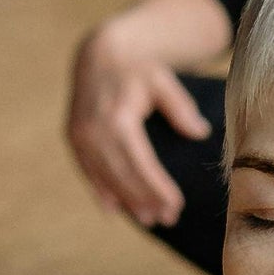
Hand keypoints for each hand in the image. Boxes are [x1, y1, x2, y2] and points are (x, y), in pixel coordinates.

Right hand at [66, 22, 206, 226]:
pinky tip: (114, 209)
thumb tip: (200, 132)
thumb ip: (180, 107)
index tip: (175, 205)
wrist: (99, 54)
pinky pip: (87, 171)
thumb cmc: (137, 70)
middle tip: (167, 219)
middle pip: (122, 175)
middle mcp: (94, 130)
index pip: (140, 163)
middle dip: (145, 200)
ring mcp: (80, 136)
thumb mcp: (163, 81)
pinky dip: (100, 191)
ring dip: (126, 201)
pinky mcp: (73, 138)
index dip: (157, 187)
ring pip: (105, 177)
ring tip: (148, 219)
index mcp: (118, 118)